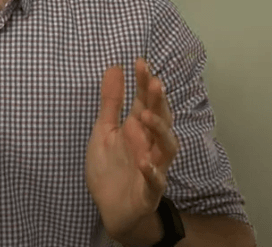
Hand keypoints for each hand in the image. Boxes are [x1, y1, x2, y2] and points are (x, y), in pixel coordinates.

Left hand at [85, 58, 178, 240]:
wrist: (110, 208)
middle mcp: (150, 144)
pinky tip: (145, 162)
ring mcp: (153, 167)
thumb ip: (111, 102)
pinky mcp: (149, 191)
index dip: (144, 82)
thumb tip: (115, 67)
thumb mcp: (104, 130)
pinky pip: (156, 181)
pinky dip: (152, 172)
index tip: (139, 62)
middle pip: (161, 119)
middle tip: (154, 82)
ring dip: (159, 130)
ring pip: (167, 147)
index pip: (145, 100)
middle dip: (158, 101)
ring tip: (145, 116)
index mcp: (138, 128)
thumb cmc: (111, 168)